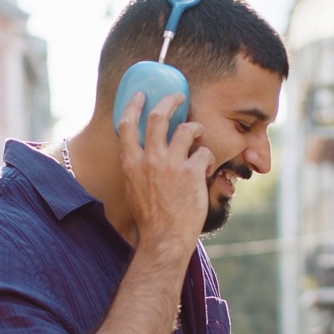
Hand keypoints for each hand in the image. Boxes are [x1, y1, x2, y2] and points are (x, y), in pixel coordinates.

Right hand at [116, 91, 214, 248]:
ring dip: (195, 128)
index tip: (141, 95)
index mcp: (131, 163)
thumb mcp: (134, 188)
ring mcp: (171, 164)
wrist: (164, 239)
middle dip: (170, 100)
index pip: (127, 125)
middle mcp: (150, 159)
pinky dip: (206, 159)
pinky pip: (203, 152)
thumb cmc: (150, 218)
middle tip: (179, 95)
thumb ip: (138, 167)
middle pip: (158, 116)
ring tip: (198, 135)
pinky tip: (205, 170)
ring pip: (187, 129)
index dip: (134, 105)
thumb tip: (146, 151)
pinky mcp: (192, 172)